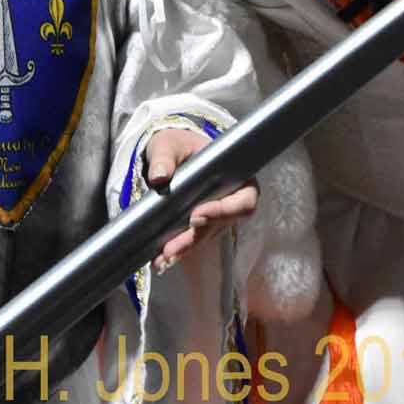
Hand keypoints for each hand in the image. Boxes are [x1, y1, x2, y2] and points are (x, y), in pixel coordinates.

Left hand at [144, 127, 257, 271]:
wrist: (169, 152)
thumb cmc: (176, 144)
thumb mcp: (169, 144)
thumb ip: (164, 156)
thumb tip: (160, 176)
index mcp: (235, 175)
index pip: (244, 200)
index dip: (224, 211)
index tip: (196, 216)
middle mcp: (230, 198)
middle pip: (222, 224)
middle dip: (196, 237)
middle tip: (172, 247)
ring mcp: (215, 214)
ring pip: (205, 236)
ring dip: (186, 247)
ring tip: (163, 257)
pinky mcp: (199, 225)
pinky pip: (192, 240)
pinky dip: (178, 249)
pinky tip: (161, 260)